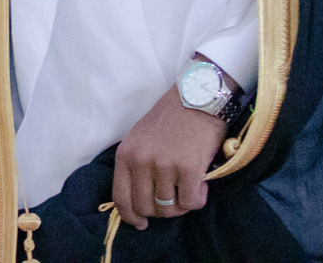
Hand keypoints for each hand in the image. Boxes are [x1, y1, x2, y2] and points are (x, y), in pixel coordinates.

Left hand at [113, 83, 226, 228]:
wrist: (197, 97)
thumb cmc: (170, 118)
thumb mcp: (140, 138)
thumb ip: (136, 166)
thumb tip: (140, 202)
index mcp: (126, 154)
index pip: (121, 198)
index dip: (131, 217)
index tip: (142, 224)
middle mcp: (142, 161)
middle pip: (146, 208)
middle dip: (161, 212)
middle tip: (174, 201)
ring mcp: (164, 165)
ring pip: (169, 209)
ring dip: (182, 205)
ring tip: (189, 187)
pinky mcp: (189, 169)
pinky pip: (190, 203)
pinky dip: (198, 199)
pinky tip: (201, 184)